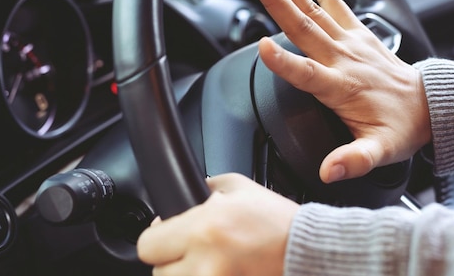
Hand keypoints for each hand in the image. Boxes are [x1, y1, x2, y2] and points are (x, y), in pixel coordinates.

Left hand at [137, 173, 298, 275]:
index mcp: (203, 229)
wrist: (306, 250)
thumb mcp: (239, 187)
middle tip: (191, 251)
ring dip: (186, 274)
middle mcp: (205, 263)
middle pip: (158, 273)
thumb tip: (181, 197)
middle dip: (171, 260)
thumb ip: (206, 188)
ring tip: (207, 263)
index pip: (148, 245)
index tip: (166, 236)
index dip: (157, 237)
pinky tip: (219, 270)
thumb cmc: (276, 220)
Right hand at [251, 0, 431, 182]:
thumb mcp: (380, 151)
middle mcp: (343, 59)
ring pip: (314, 10)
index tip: (262, 46)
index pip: (308, 73)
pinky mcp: (357, 33)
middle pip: (305, 27)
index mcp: (342, 87)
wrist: (431, 105)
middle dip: (278, 0)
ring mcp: (350, 42)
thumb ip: (355, 161)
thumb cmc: (401, 128)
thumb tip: (329, 173)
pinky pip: (336, 4)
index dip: (284, 62)